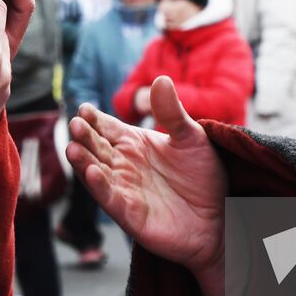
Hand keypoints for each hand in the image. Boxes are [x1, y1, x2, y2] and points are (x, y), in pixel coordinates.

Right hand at [67, 77, 232, 295]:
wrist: (222, 217)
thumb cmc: (204, 176)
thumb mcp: (191, 138)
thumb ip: (173, 112)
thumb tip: (160, 79)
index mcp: (134, 144)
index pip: (106, 128)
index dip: (94, 119)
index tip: (84, 108)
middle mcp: (123, 166)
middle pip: (96, 148)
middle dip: (84, 137)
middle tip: (76, 124)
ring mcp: (124, 190)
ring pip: (96, 173)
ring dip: (82, 162)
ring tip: (73, 148)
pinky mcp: (130, 215)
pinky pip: (110, 200)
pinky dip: (100, 188)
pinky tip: (91, 173)